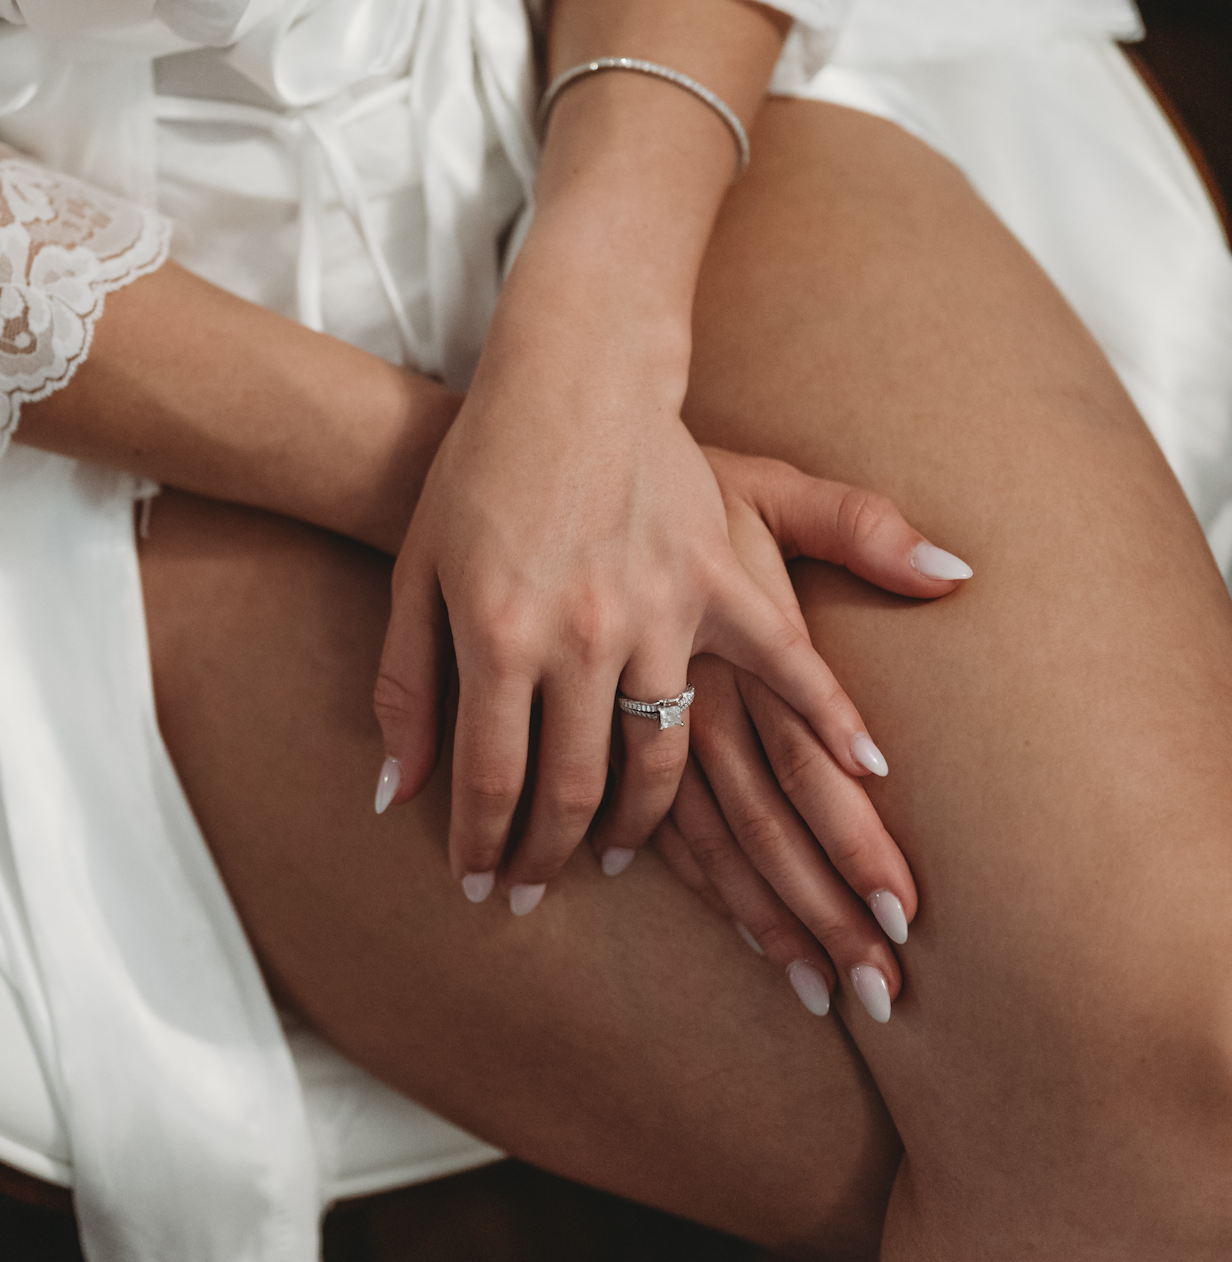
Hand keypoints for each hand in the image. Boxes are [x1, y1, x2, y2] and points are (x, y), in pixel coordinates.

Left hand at [369, 203, 952, 910]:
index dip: (483, 847)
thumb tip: (395, 797)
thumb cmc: (475, 472)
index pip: (493, 781)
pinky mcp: (720, 578)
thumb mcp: (416, 574)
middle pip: (574, 787)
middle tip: (533, 888)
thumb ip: (405, 690)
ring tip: (615, 852)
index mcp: (500, 636)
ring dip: (638, 823)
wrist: (563, 372)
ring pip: (660, 755)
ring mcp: (661, 609)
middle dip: (546, 855)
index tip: (479, 886)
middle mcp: (583, 637)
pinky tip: (867, 769)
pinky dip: (832, 716)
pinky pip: (788, 663)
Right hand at [651, 452, 972, 1021]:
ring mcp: (647, 724)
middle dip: (826, 912)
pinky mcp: (604, 728)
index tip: (906, 920)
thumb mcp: (769, 490)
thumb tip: (957, 574)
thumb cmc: (671, 481)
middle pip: (772, 827)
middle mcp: (702, 700)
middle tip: (881, 991)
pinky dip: (695, 882)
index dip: (860, 843)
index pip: (816, 768)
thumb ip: (863, 528)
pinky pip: (654, 826)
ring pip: (713, 845)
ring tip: (823, 993)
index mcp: (751, 647)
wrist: (547, 462)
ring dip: (766, 921)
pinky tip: (735, 936)